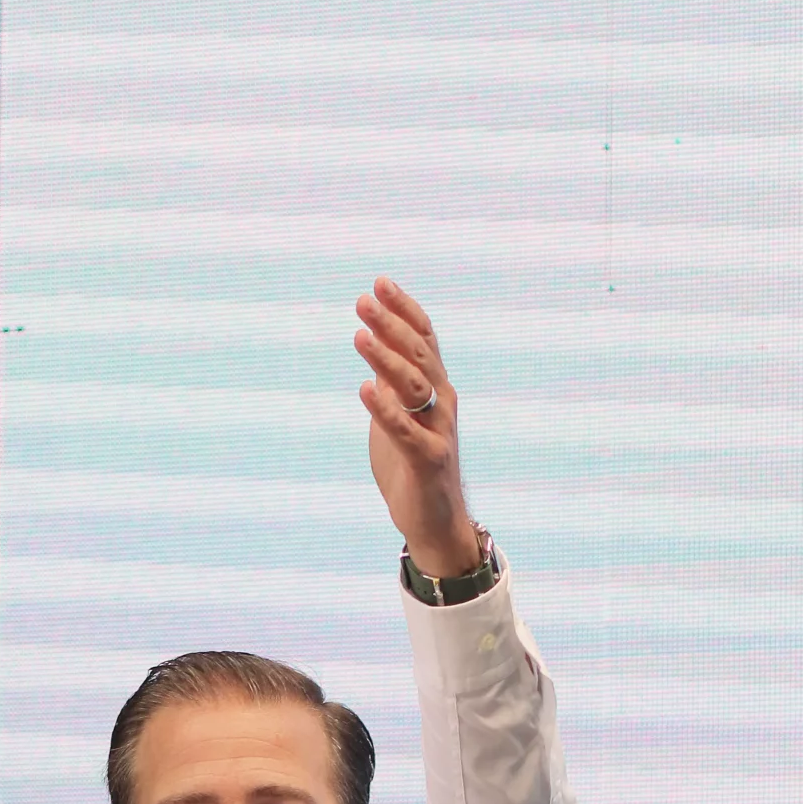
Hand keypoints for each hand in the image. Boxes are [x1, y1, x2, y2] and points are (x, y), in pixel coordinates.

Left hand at [354, 278, 480, 580]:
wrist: (433, 520)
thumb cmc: (412, 466)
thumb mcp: (396, 414)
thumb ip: (389, 381)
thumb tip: (373, 341)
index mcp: (435, 388)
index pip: (423, 338)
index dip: (403, 310)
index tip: (379, 283)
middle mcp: (442, 402)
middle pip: (417, 354)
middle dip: (391, 325)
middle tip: (363, 300)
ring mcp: (438, 430)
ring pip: (414, 386)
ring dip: (387, 360)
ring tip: (360, 336)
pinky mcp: (429, 461)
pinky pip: (406, 431)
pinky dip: (385, 410)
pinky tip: (364, 389)